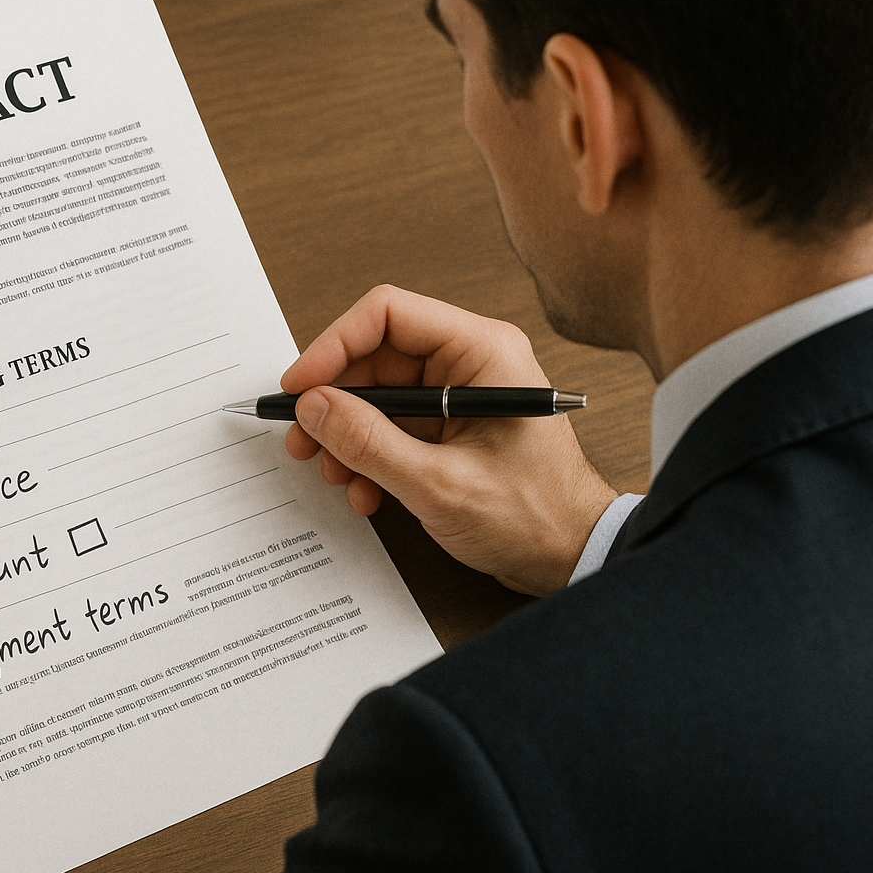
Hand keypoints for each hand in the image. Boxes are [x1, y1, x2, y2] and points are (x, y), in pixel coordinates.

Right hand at [282, 285, 616, 595]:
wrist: (572, 558)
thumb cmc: (536, 517)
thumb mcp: (438, 484)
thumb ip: (370, 443)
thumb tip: (314, 407)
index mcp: (482, 352)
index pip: (388, 314)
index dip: (334, 345)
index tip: (300, 386)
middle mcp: (470, 363)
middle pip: (375, 358)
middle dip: (334, 403)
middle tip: (303, 438)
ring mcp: (458, 396)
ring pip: (376, 396)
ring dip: (347, 437)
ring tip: (337, 476)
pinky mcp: (449, 427)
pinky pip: (389, 426)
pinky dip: (368, 456)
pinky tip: (366, 491)